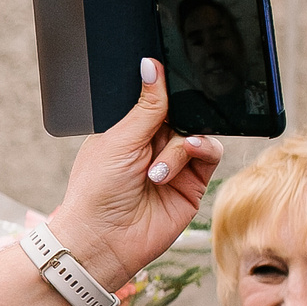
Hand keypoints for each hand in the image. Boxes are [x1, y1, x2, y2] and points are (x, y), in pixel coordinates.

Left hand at [44, 59, 224, 289]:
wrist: (104, 240)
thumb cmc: (97, 191)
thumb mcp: (118, 139)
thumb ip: (146, 106)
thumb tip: (152, 66)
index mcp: (129, 128)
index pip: (155, 98)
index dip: (164, 88)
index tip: (170, 72)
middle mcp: (153, 144)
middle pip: (181, 112)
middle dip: (179, 115)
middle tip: (167, 122)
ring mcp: (174, 163)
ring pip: (196, 132)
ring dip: (180, 145)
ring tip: (157, 170)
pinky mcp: (193, 183)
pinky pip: (210, 154)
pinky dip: (201, 149)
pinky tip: (188, 154)